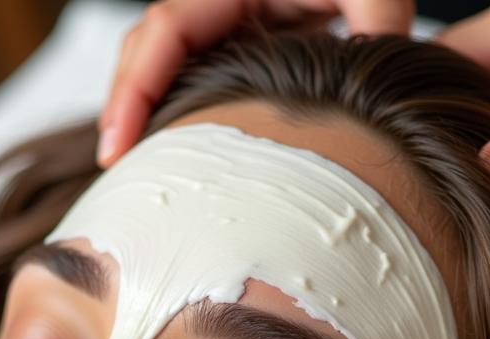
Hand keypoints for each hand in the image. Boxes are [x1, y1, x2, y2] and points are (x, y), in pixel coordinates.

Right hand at [96, 0, 413, 165]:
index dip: (133, 89)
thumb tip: (367, 96)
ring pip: (166, 62)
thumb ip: (375, 26)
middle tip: (114, 167)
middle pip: (149, 47)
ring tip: (137, 165)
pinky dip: (179, 110)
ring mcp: (231, 19)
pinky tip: (180, 149)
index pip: (165, 30)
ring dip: (146, 110)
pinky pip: (194, 72)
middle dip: (124, 105)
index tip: (118, 147)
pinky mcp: (244, 38)